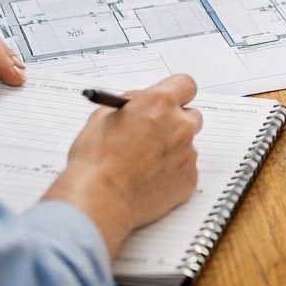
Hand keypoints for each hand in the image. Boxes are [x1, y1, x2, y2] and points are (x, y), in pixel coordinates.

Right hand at [45, 74, 202, 251]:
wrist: (98, 200)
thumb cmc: (95, 160)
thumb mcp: (102, 116)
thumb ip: (130, 105)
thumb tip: (139, 103)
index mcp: (160, 103)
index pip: (185, 85)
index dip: (175, 93)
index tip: (168, 101)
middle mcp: (180, 125)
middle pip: (190, 116)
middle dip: (175, 122)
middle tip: (154, 133)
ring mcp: (188, 153)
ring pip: (187, 145)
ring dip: (172, 149)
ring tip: (143, 164)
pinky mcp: (189, 179)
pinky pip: (185, 170)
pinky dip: (171, 173)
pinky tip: (148, 180)